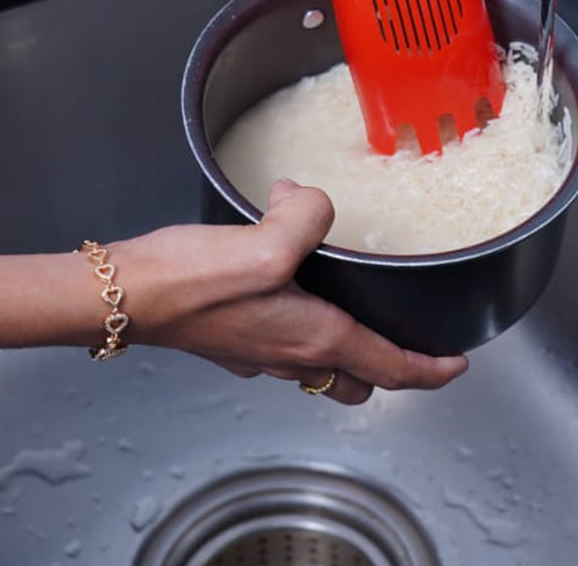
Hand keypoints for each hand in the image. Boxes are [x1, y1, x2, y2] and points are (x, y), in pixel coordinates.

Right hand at [114, 179, 467, 404]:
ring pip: (322, 366)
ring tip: (358, 314)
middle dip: (392, 369)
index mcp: (313, 336)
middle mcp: (290, 354)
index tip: (456, 365)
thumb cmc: (188, 285)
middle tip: (412, 348)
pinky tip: (291, 284)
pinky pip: (285, 342)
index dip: (431, 370)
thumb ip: (306, 215)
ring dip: (349, 351)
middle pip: (359, 377)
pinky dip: (305, 326)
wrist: (122, 296)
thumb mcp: (263, 243)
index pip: (391, 368)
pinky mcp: (233, 337)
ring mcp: (259, 352)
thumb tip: (309, 200)